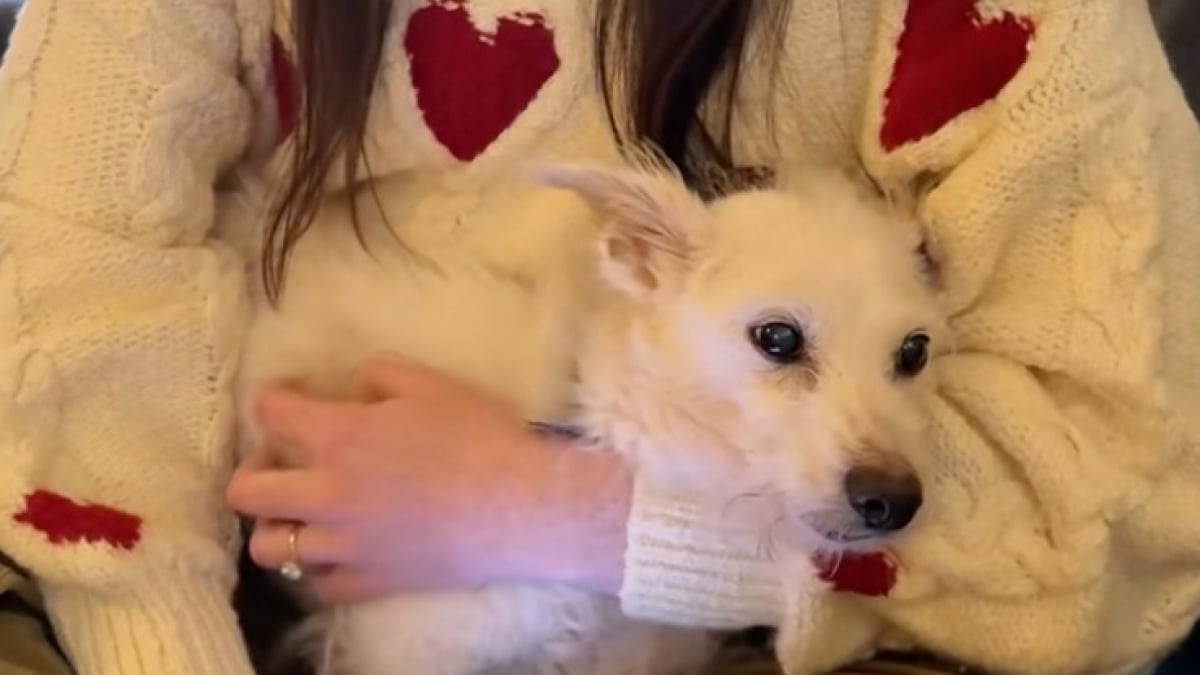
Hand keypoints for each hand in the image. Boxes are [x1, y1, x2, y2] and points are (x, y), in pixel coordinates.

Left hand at [225, 354, 630, 602]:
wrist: (520, 507)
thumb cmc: (479, 438)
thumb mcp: (430, 385)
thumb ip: (380, 375)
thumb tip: (355, 386)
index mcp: (338, 437)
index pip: (270, 412)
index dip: (273, 398)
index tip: (288, 398)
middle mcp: (326, 494)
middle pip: (245, 492)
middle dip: (252, 470)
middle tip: (280, 463)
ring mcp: (343, 544)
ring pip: (270, 548)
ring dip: (278, 525)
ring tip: (302, 515)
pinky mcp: (369, 580)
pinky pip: (318, 584)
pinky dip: (320, 566)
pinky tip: (340, 549)